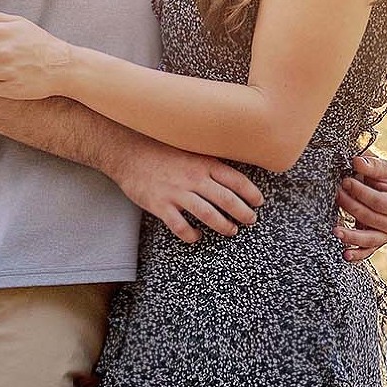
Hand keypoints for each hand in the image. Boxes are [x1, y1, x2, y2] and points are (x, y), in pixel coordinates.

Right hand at [114, 129, 262, 243]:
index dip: (251, 193)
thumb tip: (229, 174)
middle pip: (227, 200)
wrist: (128, 152)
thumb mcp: (189, 149)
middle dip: (243, 213)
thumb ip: (208, 162)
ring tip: (231, 231)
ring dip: (224, 225)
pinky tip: (196, 237)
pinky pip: (180, 226)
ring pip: (208, 214)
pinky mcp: (160, 205)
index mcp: (203, 162)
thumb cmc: (160, 150)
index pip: (235, 179)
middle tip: (250, 221)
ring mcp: (177, 192)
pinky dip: (191, 235)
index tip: (258, 202)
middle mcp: (194, 178)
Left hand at [335, 150, 386, 261]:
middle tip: (336, 193)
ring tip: (335, 231)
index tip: (345, 181)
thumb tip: (356, 161)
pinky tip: (345, 255)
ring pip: (369, 240)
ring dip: (351, 236)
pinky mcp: (378, 243)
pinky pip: (367, 251)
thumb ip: (372, 164)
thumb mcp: (384, 168)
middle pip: (370, 219)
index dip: (360, 192)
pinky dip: (357, 255)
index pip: (378, 202)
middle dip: (351, 206)